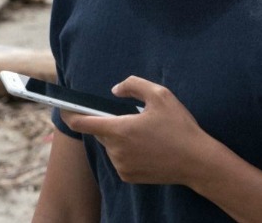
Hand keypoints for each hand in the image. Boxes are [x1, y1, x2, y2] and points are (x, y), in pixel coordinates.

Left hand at [62, 76, 216, 185]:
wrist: (196, 161)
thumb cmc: (179, 127)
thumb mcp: (161, 95)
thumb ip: (134, 85)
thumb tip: (115, 89)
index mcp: (120, 129)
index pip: (83, 122)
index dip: (70, 113)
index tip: (64, 107)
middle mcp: (116, 150)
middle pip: (100, 132)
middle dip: (109, 122)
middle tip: (133, 117)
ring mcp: (121, 166)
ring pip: (110, 146)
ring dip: (119, 138)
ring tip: (145, 134)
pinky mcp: (128, 177)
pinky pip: (119, 159)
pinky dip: (127, 152)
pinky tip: (147, 148)